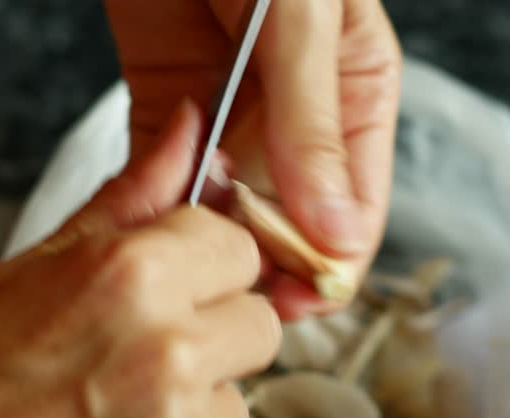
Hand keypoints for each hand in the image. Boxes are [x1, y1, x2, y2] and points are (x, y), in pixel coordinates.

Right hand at [0, 103, 280, 417]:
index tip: (181, 270)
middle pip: (260, 318)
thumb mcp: (43, 258)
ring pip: (245, 383)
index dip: (209, 257)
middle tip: (154, 329)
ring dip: (205, 382)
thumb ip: (135, 195)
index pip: (241, 245)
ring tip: (132, 383)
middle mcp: (167, 348)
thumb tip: (189, 129)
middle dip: (217, 319)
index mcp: (133, 274)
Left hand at [104, 0, 402, 319]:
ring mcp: (238, 116)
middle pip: (294, 218)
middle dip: (267, 260)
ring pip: (232, 206)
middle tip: (235, 291)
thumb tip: (336, 232)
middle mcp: (301, 119)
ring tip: (190, 260)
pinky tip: (153, 223)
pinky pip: (173, 172)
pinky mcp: (177, 105)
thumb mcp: (303, 25)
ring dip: (211, 238)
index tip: (298, 299)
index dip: (330, 261)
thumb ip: (315, 126)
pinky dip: (162, 202)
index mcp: (357, 97)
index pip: (357, 207)